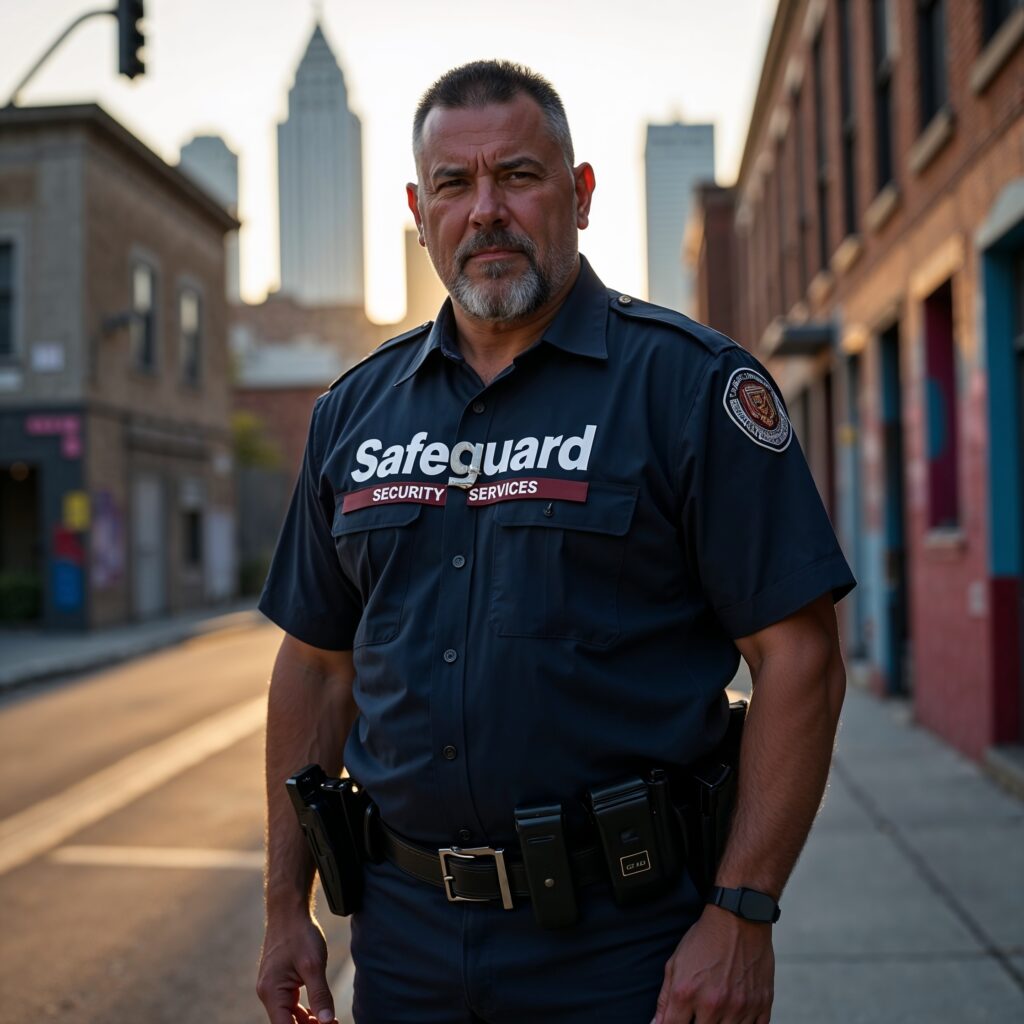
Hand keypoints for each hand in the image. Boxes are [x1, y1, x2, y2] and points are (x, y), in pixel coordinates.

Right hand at [257, 914, 337, 1023]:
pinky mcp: (279, 982)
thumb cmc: (299, 934)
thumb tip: (328, 1021)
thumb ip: (320, 995)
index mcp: (272, 993)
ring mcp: (273, 988)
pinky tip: (321, 1011)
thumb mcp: (314, 965)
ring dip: (308, 1022)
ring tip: (332, 1021)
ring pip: (289, 1016)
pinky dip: (305, 1011)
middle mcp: (268, 993)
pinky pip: (290, 1005)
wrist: (289, 911)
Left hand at [651, 906, 773, 1022]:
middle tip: (700, 1012)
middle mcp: (713, 1004)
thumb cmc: (705, 939)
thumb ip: (665, 999)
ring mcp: (740, 1006)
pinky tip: (736, 1015)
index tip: (677, 1021)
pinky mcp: (762, 1004)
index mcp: (686, 993)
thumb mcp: (675, 963)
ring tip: (716, 1012)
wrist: (739, 918)